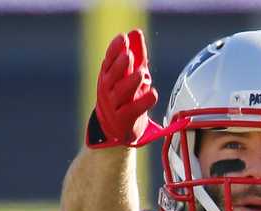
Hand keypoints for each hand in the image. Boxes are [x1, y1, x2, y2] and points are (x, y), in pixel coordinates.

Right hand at [87, 29, 161, 147]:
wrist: (114, 130)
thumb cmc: (124, 97)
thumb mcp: (129, 75)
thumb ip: (135, 54)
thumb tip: (135, 32)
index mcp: (107, 77)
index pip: (108, 61)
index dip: (114, 50)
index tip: (122, 38)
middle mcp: (107, 91)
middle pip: (111, 77)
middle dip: (120, 65)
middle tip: (129, 55)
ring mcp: (113, 106)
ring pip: (120, 94)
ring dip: (130, 83)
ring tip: (141, 74)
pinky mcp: (123, 120)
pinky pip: (132, 111)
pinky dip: (143, 103)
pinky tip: (153, 94)